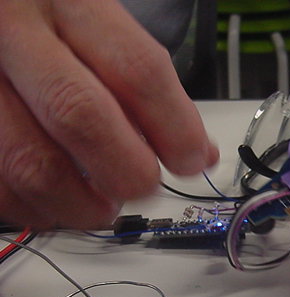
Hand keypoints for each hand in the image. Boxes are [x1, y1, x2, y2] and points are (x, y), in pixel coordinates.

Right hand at [0, 0, 217, 228]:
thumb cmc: (44, 15)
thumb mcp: (92, 18)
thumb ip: (140, 78)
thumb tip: (196, 152)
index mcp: (69, 2)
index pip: (136, 69)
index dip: (175, 128)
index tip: (193, 162)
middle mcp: (15, 33)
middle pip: (79, 115)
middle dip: (126, 171)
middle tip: (144, 188)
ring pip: (29, 162)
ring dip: (79, 204)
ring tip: (101, 207)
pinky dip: (34, 208)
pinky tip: (56, 204)